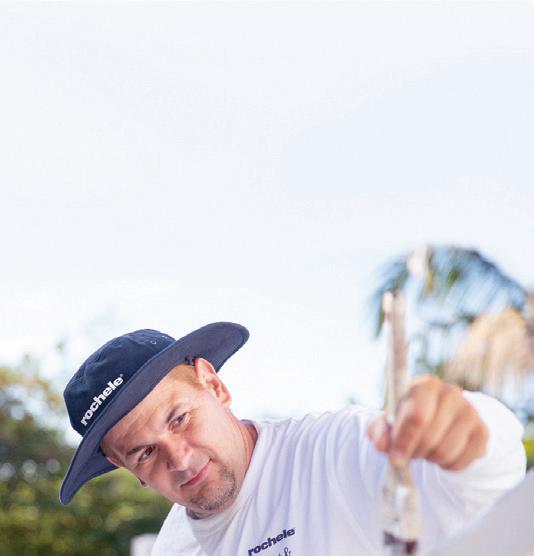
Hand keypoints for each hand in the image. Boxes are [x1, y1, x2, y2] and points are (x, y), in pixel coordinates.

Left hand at [367, 374, 488, 470]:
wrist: (440, 418)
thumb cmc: (408, 417)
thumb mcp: (389, 420)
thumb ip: (379, 430)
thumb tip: (381, 445)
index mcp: (425, 385)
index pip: (418, 416)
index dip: (405, 440)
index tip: (395, 459)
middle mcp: (451, 393)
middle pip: (430, 437)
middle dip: (415, 451)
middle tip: (409, 453)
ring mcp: (470, 412)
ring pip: (446, 452)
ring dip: (430, 458)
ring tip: (425, 449)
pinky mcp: (482, 433)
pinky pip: (461, 462)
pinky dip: (446, 465)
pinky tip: (441, 453)